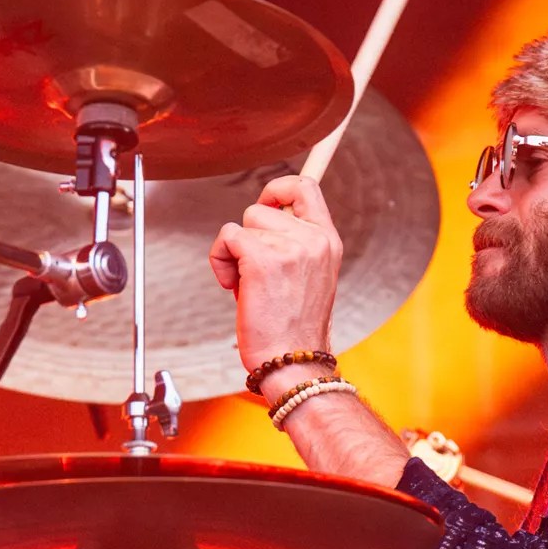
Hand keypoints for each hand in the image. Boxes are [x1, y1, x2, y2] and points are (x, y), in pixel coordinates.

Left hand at [209, 175, 344, 390]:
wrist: (293, 362)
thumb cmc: (293, 329)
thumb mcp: (308, 276)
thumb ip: (295, 244)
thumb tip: (265, 218)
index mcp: (327, 241)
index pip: (306, 186)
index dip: (278, 187)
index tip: (266, 205)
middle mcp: (312, 239)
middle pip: (261, 207)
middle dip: (249, 237)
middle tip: (255, 272)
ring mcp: (289, 247)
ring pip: (243, 223)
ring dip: (234, 253)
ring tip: (247, 285)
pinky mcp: (262, 258)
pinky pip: (227, 237)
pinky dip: (220, 261)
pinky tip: (233, 287)